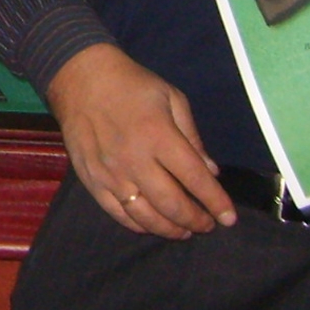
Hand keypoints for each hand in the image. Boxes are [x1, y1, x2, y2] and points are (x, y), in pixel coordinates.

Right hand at [46, 44, 234, 238]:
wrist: (80, 78)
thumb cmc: (131, 85)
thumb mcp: (171, 97)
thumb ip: (192, 136)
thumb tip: (210, 172)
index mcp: (159, 136)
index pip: (196, 179)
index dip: (216, 202)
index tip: (229, 218)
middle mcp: (136, 160)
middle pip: (172, 204)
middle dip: (196, 220)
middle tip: (207, 225)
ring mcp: (111, 174)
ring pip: (145, 216)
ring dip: (170, 229)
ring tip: (184, 231)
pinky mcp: (92, 180)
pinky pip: (118, 213)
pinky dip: (139, 225)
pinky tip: (152, 224)